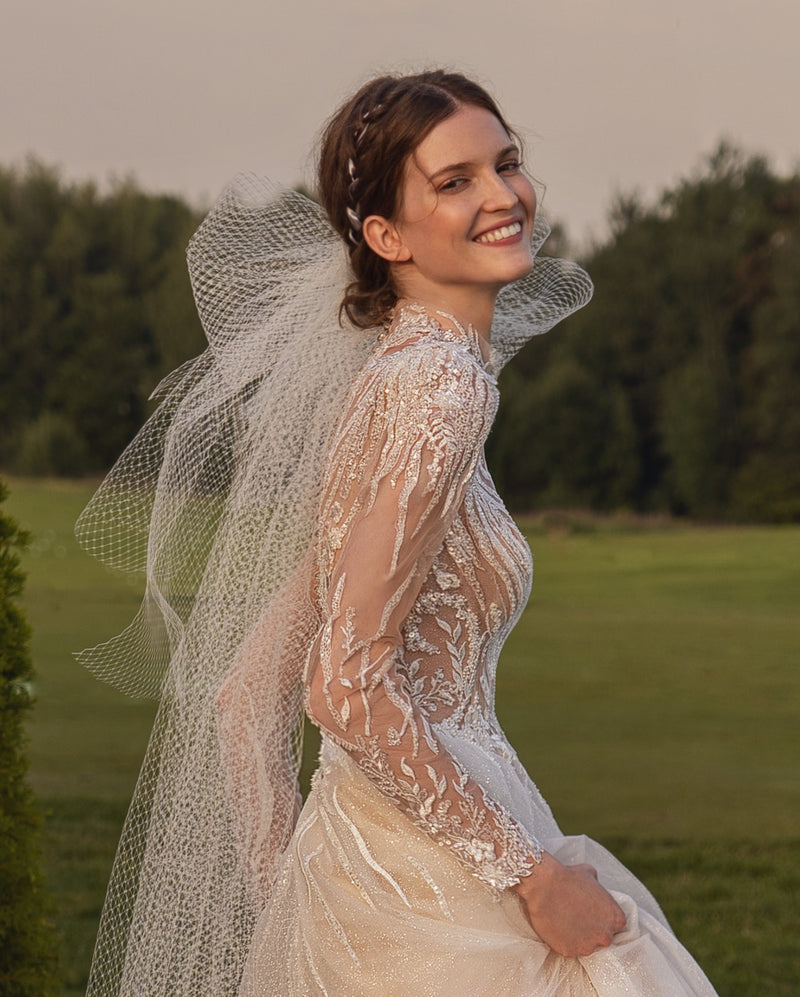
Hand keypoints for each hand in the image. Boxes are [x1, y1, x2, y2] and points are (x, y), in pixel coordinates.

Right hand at [511, 852, 626, 957]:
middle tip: (579, 918)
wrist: (544, 886)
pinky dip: (564, 941)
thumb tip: (595, 887)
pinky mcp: (570, 952)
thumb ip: (598, 886)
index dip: (603, 918)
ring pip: (586, 946)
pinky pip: (569, 949)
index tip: (593, 913)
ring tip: (565, 922)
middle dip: (593, 930)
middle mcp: (605, 935)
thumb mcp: (590, 873)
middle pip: (603, 938)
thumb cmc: (567, 877)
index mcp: (615, 918)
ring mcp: (588, 946)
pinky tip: (557, 927)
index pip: (616, 925)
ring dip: (579, 937)